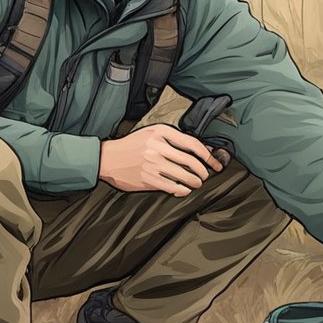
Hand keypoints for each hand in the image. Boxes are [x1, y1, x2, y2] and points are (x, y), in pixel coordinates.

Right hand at [98, 124, 222, 195]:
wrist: (108, 158)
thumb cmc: (132, 146)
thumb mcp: (150, 133)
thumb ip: (171, 139)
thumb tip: (198, 151)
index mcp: (160, 132)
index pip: (192, 143)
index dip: (208, 155)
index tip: (215, 163)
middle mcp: (157, 147)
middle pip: (191, 161)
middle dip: (203, 171)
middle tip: (205, 175)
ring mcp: (152, 164)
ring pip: (184, 175)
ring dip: (195, 182)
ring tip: (197, 183)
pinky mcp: (148, 179)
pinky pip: (172, 187)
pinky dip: (182, 190)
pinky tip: (184, 190)